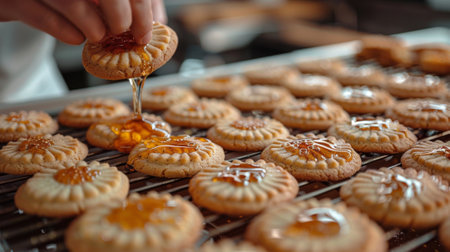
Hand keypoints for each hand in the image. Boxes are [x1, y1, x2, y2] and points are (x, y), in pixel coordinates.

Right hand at [0, 0, 166, 44]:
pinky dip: (68, 34)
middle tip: (120, 32)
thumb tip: (158, 22)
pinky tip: (77, 37)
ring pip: (74, 3)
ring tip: (98, 35)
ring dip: (94, 28)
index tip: (144, 34)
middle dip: (120, 18)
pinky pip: (46, 18)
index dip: (141, 11)